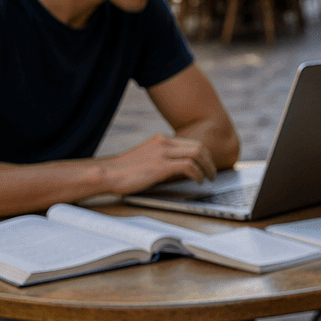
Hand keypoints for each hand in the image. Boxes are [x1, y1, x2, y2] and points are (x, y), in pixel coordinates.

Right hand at [99, 134, 216, 193]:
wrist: (107, 173)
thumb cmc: (123, 171)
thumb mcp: (145, 158)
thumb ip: (161, 158)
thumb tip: (177, 168)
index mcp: (160, 139)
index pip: (190, 142)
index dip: (203, 154)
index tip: (207, 163)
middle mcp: (164, 142)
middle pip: (198, 146)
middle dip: (210, 159)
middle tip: (213, 172)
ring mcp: (163, 153)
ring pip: (197, 153)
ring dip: (208, 167)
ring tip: (210, 177)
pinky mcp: (161, 166)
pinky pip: (189, 166)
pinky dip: (198, 174)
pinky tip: (198, 181)